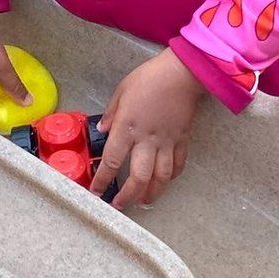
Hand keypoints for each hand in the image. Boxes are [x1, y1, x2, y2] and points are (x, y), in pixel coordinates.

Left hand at [89, 49, 204, 210]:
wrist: (182, 73)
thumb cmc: (149, 78)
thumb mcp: (121, 91)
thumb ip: (110, 113)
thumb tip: (102, 130)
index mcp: (127, 128)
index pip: (112, 160)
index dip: (103, 179)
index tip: (96, 191)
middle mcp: (146, 140)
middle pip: (138, 177)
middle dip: (128, 195)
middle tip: (120, 205)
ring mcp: (166, 142)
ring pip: (160, 177)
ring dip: (152, 193)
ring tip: (144, 201)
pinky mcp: (182, 140)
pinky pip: (178, 164)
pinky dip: (172, 176)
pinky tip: (166, 180)